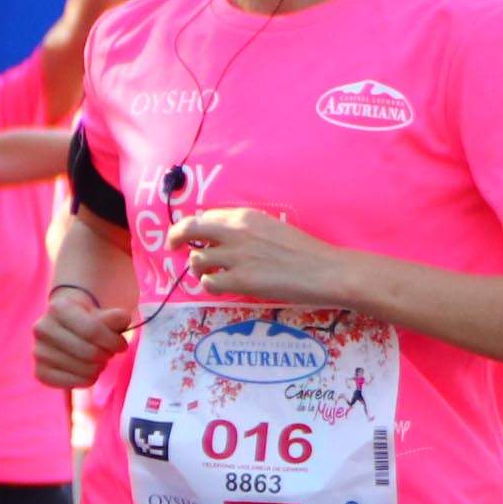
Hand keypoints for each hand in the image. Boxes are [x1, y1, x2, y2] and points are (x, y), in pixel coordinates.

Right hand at [33, 285, 128, 389]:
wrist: (69, 328)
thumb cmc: (91, 320)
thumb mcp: (105, 314)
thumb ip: (115, 317)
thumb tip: (122, 317)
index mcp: (58, 308)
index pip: (93, 330)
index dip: (114, 342)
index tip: (121, 345)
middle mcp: (42, 329)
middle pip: (89, 353)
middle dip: (107, 355)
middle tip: (108, 352)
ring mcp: (38, 351)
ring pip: (83, 370)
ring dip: (98, 368)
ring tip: (96, 359)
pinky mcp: (39, 372)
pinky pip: (71, 383)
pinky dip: (86, 380)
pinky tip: (87, 370)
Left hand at [168, 207, 361, 309]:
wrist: (327, 271)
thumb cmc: (308, 252)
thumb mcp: (274, 229)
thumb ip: (248, 230)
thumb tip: (224, 239)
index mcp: (246, 217)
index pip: (206, 216)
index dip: (195, 226)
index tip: (193, 234)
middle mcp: (236, 233)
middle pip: (189, 230)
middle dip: (177, 238)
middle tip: (175, 247)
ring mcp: (236, 258)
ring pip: (197, 260)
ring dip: (199, 268)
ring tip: (209, 274)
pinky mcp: (240, 281)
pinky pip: (209, 283)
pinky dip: (210, 285)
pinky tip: (220, 286)